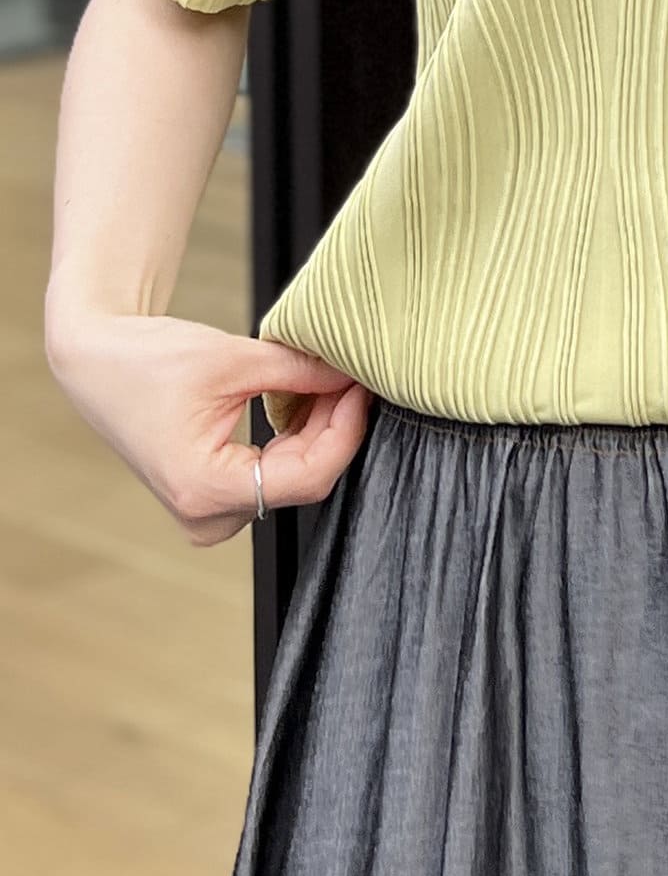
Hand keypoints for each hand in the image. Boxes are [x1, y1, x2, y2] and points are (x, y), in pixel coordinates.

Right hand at [46, 307, 372, 546]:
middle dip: (335, 426)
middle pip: (305, 478)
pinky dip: (295, 439)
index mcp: (205, 489)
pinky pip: (274, 474)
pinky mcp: (213, 498)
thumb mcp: (232, 359)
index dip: (346, 430)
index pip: (309, 475)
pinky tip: (307, 401)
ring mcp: (209, 513)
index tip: (362, 388)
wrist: (97, 364)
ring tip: (332, 382)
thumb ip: (298, 372)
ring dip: (319, 431)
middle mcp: (207, 516)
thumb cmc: (148, 360)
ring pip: (293, 477)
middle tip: (354, 376)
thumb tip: (351, 374)